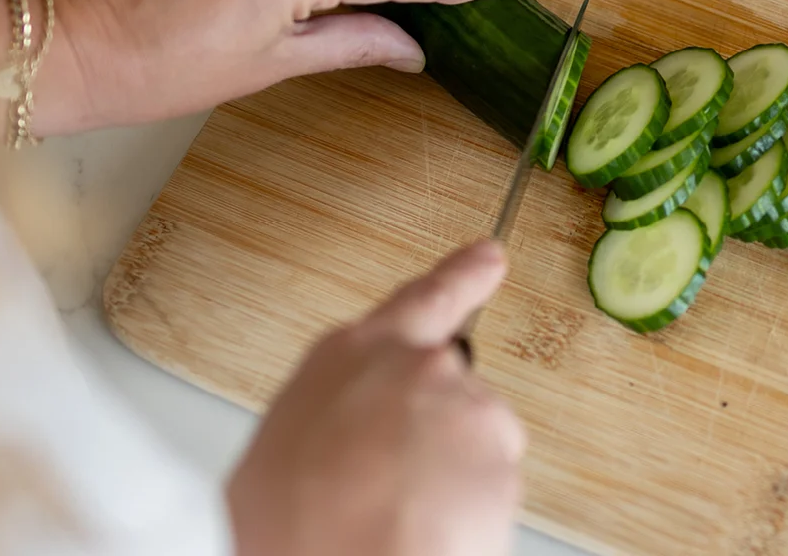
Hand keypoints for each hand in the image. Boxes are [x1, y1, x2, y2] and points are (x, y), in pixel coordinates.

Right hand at [229, 242, 524, 555]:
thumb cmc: (292, 524)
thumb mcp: (285, 449)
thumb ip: (335, 417)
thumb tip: (343, 442)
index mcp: (353, 355)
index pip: (422, 299)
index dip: (461, 277)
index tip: (489, 258)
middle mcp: (419, 367)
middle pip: (450, 393)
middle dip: (434, 438)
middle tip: (395, 487)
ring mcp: (467, 408)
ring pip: (475, 446)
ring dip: (451, 482)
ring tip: (398, 520)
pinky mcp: (502, 458)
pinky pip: (494, 490)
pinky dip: (470, 517)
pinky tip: (426, 535)